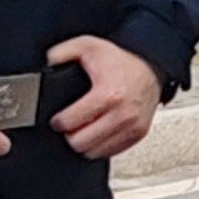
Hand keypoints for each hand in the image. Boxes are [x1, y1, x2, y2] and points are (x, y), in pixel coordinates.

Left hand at [47, 36, 163, 159]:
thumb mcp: (88, 46)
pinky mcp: (138, 134)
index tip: (58, 119)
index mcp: (108, 94)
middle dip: (70, 135)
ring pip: (95, 152)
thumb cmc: (122, 61)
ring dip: (85, 143)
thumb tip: (47, 63)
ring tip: (82, 130)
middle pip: (81, 142)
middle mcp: (123, 114)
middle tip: (70, 126)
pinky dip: (101, 146)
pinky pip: (111, 152)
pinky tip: (97, 133)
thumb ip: (63, 53)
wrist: (151, 67)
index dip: (58, 122)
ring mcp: (132, 126)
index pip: (71, 123)